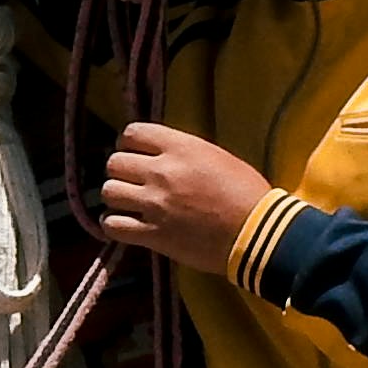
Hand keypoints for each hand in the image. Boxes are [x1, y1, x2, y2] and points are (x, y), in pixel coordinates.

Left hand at [97, 123, 266, 271]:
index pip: (132, 133)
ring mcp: (155, 204)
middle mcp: (163, 172)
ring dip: (116, 197)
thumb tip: (162, 154)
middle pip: (115, 162)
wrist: (257, 233)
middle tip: (131, 181)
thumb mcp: (218, 157)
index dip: (127, 143)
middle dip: (121, 171)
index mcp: (181, 147)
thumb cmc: (247, 194)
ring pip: (109, 192)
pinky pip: (112, 225)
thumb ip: (185, 152)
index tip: (134, 153)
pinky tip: (123, 224)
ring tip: (127, 203)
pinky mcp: (154, 235)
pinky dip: (112, 224)